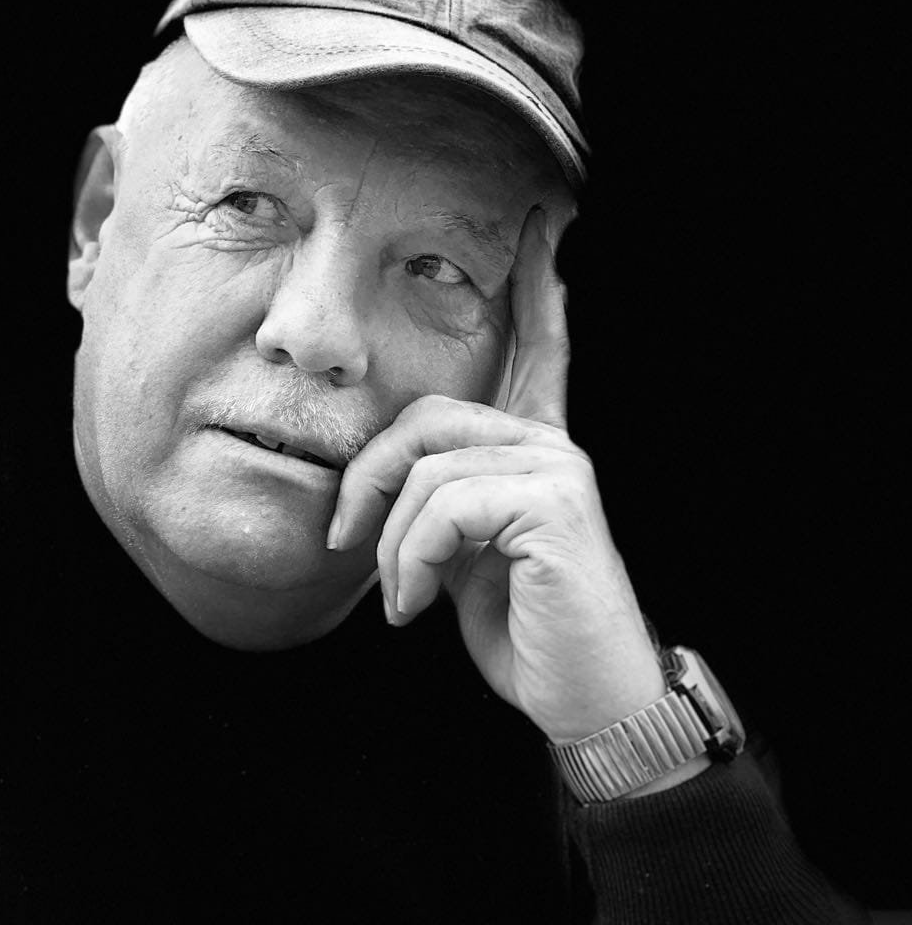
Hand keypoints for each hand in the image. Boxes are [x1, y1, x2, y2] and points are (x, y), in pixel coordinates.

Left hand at [327, 207, 665, 744]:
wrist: (583, 699)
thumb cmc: (524, 632)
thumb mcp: (460, 562)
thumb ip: (434, 509)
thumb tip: (382, 489)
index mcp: (533, 453)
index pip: (537, 353)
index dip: (540, 292)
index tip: (547, 225)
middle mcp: (552, 446)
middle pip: (429, 417)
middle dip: (368, 476)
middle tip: (342, 537)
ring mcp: (559, 470)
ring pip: (427, 468)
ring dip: (389, 542)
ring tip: (396, 596)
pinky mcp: (555, 504)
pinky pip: (443, 507)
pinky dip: (409, 561)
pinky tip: (414, 606)